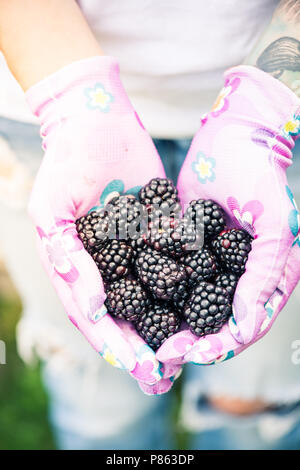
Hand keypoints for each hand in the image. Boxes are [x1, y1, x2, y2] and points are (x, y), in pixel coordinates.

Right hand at [27, 55, 178, 391]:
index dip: (110, 341)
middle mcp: (107, 266)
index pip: (93, 314)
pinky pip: (174, 265)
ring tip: (182, 357)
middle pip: (124, 315)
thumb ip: (64, 254)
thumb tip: (91, 302)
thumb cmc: (66, 163)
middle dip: (140, 347)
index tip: (132, 364)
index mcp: (78, 267)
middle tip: (161, 376)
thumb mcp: (50, 209)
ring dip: (164, 329)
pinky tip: (202, 310)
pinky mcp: (160, 234)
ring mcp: (134, 252)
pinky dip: (185, 290)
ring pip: (151, 299)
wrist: (97, 123)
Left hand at [157, 65, 299, 365]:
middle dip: (190, 342)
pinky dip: (156, 297)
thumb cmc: (259, 175)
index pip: (245, 325)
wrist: (231, 139)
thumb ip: (267, 270)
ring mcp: (210, 267)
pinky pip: (171, 280)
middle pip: (214, 324)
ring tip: (146, 342)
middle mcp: (237, 279)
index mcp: (266, 279)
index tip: (193, 352)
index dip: (221, 344)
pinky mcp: (185, 252)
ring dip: (170, 327)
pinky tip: (134, 307)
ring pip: (189, 308)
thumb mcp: (275, 220)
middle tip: (162, 354)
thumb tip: (246, 322)